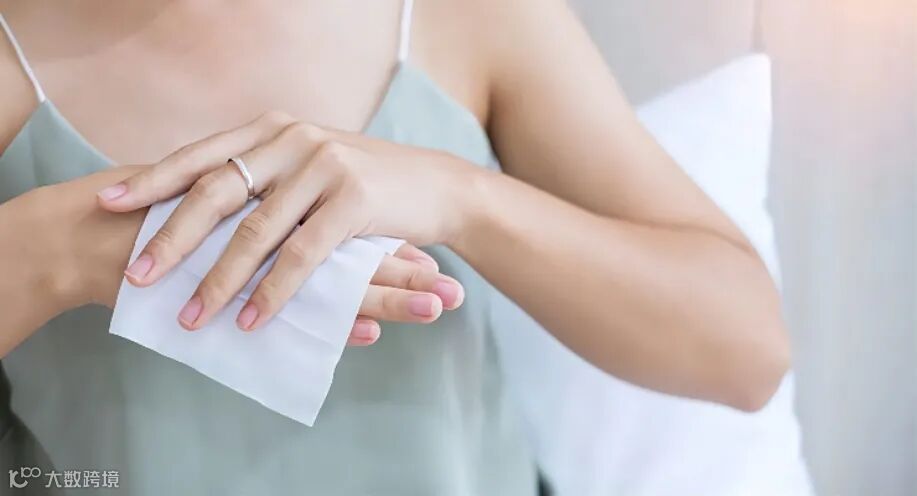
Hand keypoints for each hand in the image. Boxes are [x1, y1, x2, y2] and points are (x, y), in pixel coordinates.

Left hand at [96, 112, 475, 331]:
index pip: (202, 155)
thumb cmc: (366, 183)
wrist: (437, 186)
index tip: (109, 203)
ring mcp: (324, 166)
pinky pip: (301, 254)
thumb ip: (264, 175)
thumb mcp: (309, 165)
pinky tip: (252, 320)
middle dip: (171, 237)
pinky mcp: (354, 199)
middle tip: (134, 274)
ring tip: (190, 317)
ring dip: (219, 279)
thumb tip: (204, 205)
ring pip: (256, 229)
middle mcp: (293, 139)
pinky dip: (273, 291)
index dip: (154, 180)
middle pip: (216, 190)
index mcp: (274, 130)